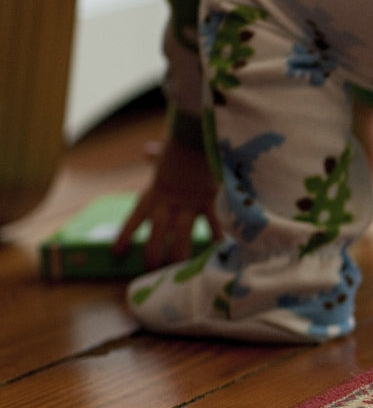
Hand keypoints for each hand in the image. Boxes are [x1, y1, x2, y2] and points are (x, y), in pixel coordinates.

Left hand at [112, 136, 224, 269]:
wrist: (196, 138)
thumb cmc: (182, 145)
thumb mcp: (166, 154)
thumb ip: (156, 156)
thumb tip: (148, 151)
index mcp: (155, 192)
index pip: (136, 217)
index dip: (125, 235)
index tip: (117, 253)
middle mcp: (168, 201)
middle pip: (157, 231)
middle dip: (153, 251)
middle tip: (150, 270)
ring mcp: (188, 203)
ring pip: (181, 233)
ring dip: (180, 252)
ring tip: (179, 269)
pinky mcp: (207, 201)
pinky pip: (211, 222)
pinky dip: (216, 235)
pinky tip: (220, 249)